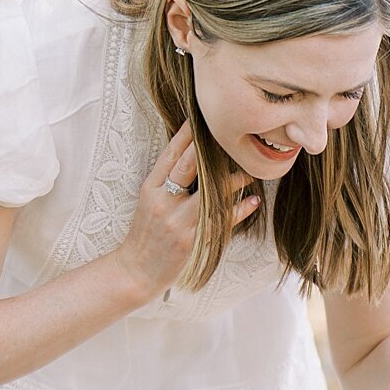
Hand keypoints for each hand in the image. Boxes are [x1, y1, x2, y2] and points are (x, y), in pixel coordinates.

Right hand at [111, 123, 259, 303]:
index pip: (171, 153)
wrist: (136, 271)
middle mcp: (163, 201)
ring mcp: (177, 221)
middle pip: (188, 165)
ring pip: (209, 193)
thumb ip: (167, 181)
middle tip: (232, 134)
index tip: (203, 117)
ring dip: (233, 180)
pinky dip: (239, 210)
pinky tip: (253, 201)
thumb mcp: (150, 202)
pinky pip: (220, 221)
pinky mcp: (191, 241)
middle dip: (210, 148)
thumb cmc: (146, 235)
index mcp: (151, 187)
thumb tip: (193, 157)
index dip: (188, 134)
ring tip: (251, 172)